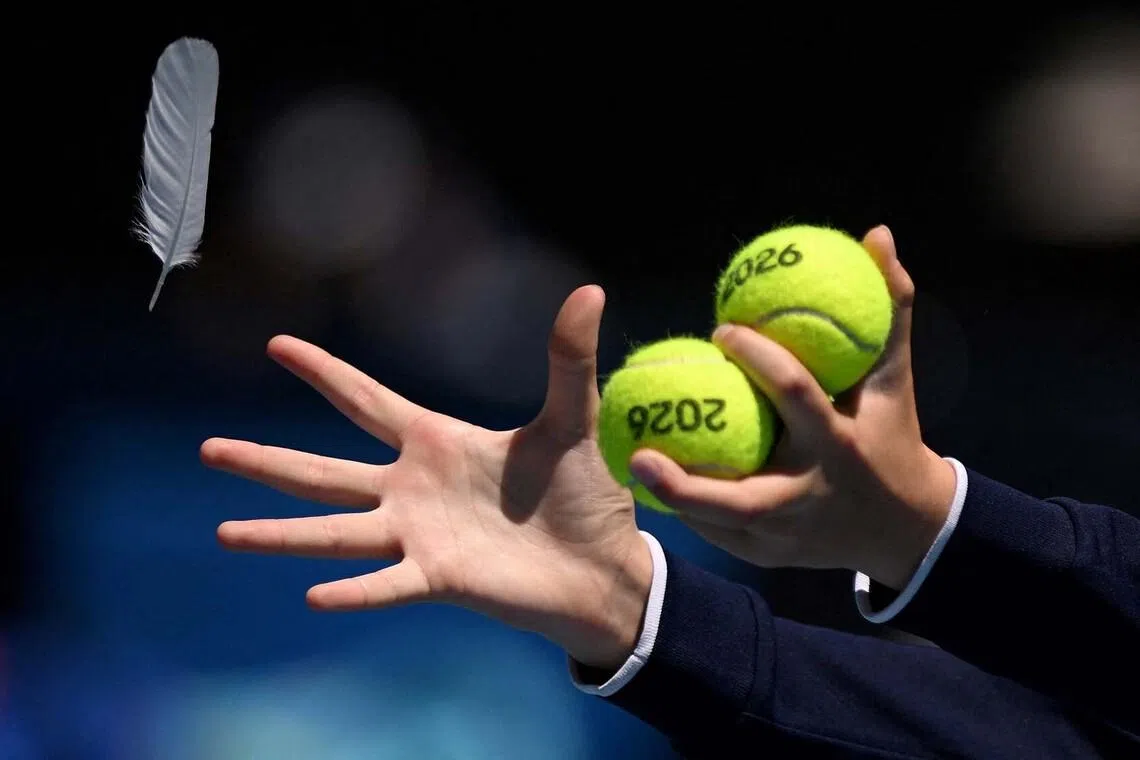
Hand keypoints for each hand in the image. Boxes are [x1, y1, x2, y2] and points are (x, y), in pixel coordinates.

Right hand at [203, 285, 652, 670]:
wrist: (603, 569)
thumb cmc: (582, 497)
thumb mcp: (572, 419)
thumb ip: (568, 359)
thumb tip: (590, 288)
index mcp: (436, 443)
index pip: (365, 400)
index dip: (323, 372)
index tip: (278, 344)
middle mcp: (412, 489)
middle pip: (323, 472)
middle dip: (266, 462)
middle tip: (208, 450)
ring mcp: (419, 536)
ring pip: (335, 532)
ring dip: (280, 534)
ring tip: (224, 531)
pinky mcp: (439, 578)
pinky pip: (387, 584)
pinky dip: (355, 591)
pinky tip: (313, 595)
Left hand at [628, 226, 956, 588]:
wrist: (905, 529)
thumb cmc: (893, 437)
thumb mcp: (893, 377)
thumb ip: (887, 307)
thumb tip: (876, 234)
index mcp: (839, 444)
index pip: (796, 395)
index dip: (760, 358)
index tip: (721, 328)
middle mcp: (809, 495)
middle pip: (739, 496)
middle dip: (686, 481)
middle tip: (638, 449)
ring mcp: (787, 535)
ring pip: (718, 522)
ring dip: (672, 499)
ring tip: (628, 466)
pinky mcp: (768, 555)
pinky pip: (717, 533)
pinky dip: (685, 510)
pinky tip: (647, 482)